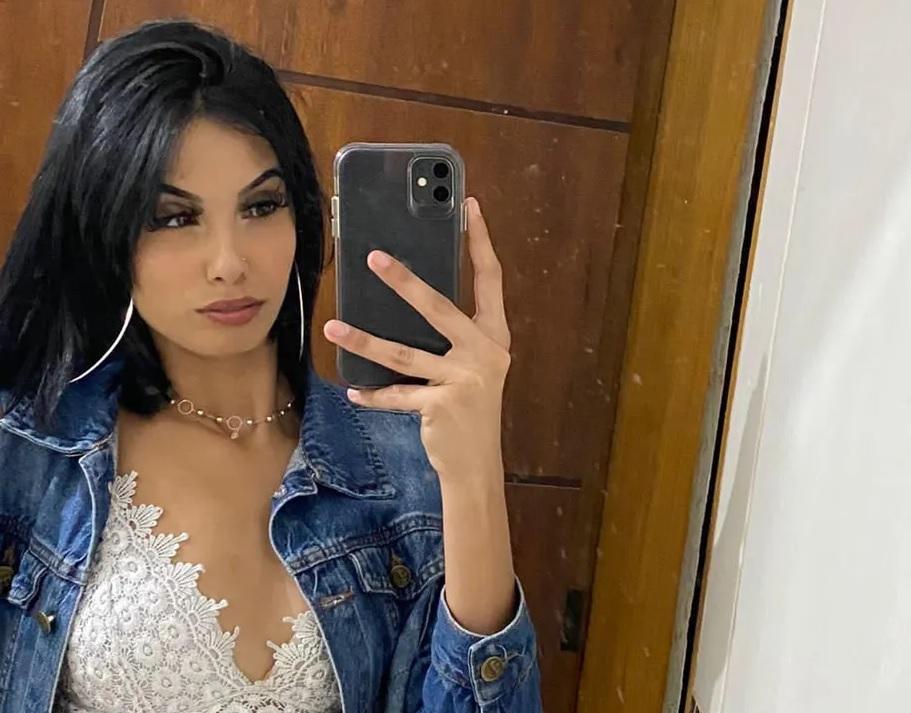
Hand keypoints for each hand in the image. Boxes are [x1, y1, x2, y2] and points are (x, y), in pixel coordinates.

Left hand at [322, 196, 510, 484]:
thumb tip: (411, 300)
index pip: (491, 280)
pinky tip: (353, 391)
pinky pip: (397, 395)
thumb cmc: (470, 410)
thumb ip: (453, 338)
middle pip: (439, 307)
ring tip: (335, 326)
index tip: (469, 207)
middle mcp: (484, 354)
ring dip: (365, 341)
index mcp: (494, 337)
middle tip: (374, 257)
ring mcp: (464, 380)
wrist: (477, 465)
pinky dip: (373, 395)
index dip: (481, 242)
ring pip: (404, 354)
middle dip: (404, 281)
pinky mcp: (441, 406)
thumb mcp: (471, 368)